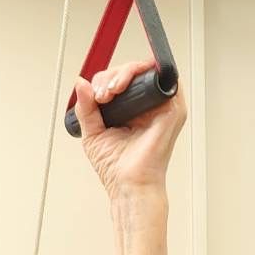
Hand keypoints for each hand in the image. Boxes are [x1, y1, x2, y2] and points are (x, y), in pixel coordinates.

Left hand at [72, 59, 187, 198]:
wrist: (129, 184)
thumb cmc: (116, 168)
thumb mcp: (92, 132)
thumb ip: (86, 107)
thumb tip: (81, 83)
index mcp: (132, 111)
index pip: (120, 81)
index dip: (105, 80)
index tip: (94, 96)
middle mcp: (148, 107)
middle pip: (133, 71)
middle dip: (111, 75)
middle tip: (101, 94)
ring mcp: (162, 106)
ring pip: (146, 70)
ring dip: (124, 72)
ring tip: (110, 91)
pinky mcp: (173, 108)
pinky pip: (164, 78)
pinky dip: (142, 75)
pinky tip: (123, 87)